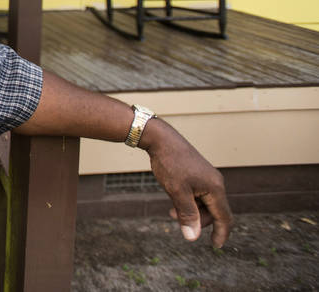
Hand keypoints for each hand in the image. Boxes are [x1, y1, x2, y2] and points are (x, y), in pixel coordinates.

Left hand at [142, 119, 232, 247]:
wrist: (161, 139)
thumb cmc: (170, 164)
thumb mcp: (177, 192)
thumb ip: (187, 214)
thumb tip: (192, 237)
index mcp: (215, 188)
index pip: (225, 218)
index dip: (221, 234)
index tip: (215, 247)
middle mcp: (216, 183)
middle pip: (214, 212)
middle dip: (198, 220)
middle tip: (175, 217)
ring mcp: (209, 178)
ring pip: (205, 204)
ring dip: (191, 211)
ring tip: (171, 210)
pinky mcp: (200, 174)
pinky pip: (199, 194)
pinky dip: (189, 201)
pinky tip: (174, 201)